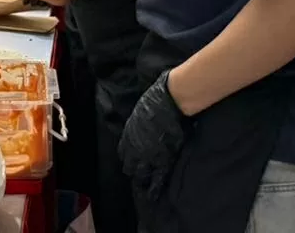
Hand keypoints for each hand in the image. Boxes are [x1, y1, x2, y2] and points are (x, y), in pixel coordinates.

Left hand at [119, 70, 189, 201]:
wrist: (170, 102)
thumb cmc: (156, 101)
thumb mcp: (141, 112)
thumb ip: (139, 123)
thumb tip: (142, 124)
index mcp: (129, 134)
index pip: (124, 152)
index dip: (128, 158)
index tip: (130, 162)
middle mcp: (136, 146)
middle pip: (130, 165)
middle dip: (134, 170)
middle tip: (137, 177)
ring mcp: (149, 155)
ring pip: (142, 173)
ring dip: (143, 179)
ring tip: (144, 188)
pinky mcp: (163, 159)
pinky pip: (157, 177)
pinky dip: (155, 186)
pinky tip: (154, 193)